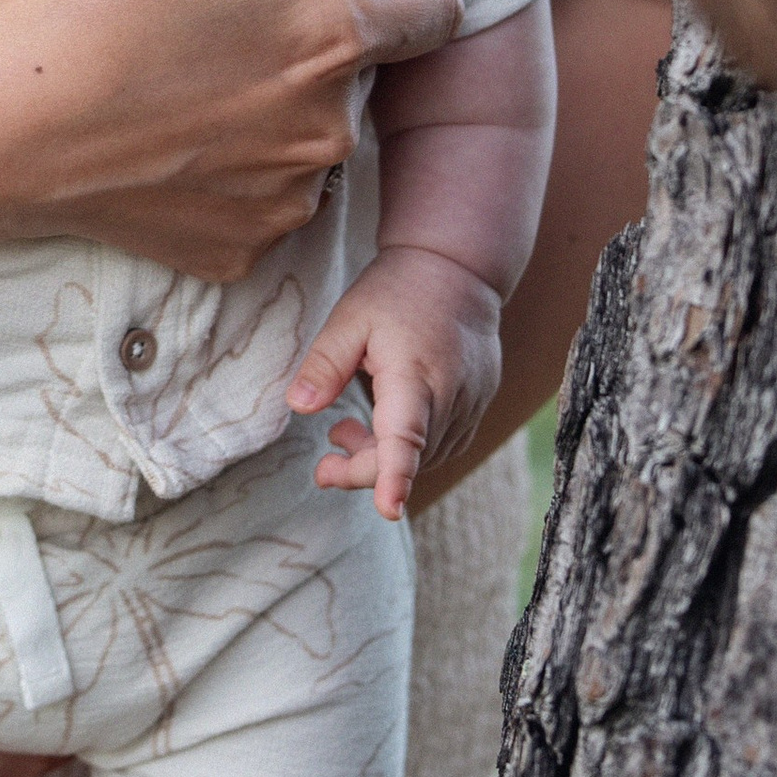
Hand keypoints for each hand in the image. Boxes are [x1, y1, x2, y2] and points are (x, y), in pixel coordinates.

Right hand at [0, 0, 463, 284]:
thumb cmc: (76, 11)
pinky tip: (167, 142)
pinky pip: (264, 197)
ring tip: (183, 81)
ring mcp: (283, 201)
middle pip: (363, 72)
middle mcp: (326, 132)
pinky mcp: (237, 251)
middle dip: (313, 41)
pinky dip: (233, 171)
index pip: (437, 11)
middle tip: (216, 20)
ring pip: (314, 138)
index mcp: (327, 40)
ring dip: (275, 109)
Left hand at [287, 246, 505, 519]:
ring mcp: (471, 403)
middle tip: (323, 468)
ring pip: (427, 456)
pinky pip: (443, 443)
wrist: (457, 268)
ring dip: (386, 457)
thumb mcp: (350, 319)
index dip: (395, 476)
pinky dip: (412, 447)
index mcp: (415, 375)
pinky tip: (383, 425)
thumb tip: (298, 407)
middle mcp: (451, 396)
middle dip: (364, 471)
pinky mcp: (478, 404)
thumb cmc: (397, 291)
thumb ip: (324, 365)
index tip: (388, 509)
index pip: (406, 436)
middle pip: (410, 458)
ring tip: (345, 432)